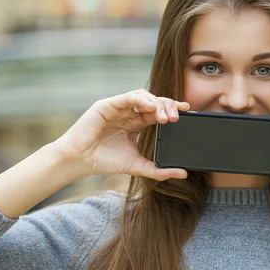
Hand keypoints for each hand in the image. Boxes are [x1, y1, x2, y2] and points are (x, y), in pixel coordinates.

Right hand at [56, 89, 189, 180]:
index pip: (158, 112)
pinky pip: (127, 97)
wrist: (80, 161)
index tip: (189, 112)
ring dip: (156, 103)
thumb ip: (159, 170)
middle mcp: (129, 112)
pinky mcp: (108, 105)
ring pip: (143, 96)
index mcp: (137, 123)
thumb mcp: (137, 166)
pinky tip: (149, 106)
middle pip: (154, 102)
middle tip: (177, 117)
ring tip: (164, 116)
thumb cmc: (105, 161)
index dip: (173, 109)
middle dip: (167, 106)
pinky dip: (140, 99)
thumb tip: (183, 173)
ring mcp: (119, 107)